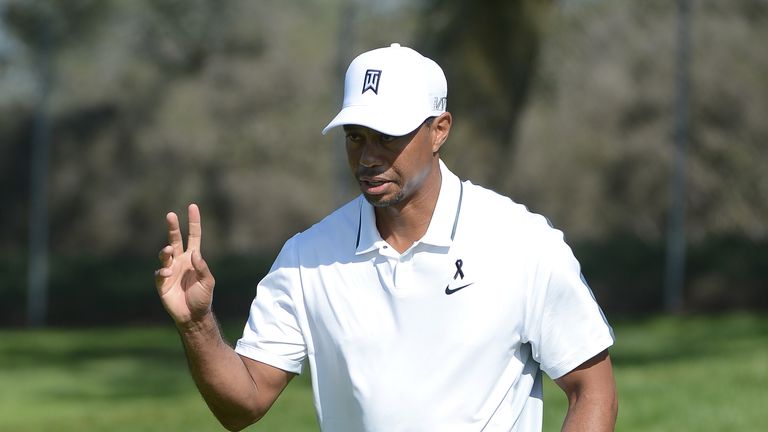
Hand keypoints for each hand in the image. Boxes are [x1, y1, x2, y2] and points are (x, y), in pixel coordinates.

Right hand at [155, 203, 215, 326]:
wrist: (193, 315)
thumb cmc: (202, 298)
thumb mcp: (208, 282)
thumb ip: (203, 268)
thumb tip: (195, 253)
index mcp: (193, 258)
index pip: (193, 236)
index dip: (193, 222)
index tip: (192, 206)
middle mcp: (180, 261)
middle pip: (175, 239)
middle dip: (173, 227)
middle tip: (170, 214)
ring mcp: (170, 270)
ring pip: (165, 254)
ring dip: (166, 250)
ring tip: (168, 250)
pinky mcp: (162, 282)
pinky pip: (160, 272)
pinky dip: (163, 271)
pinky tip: (168, 273)